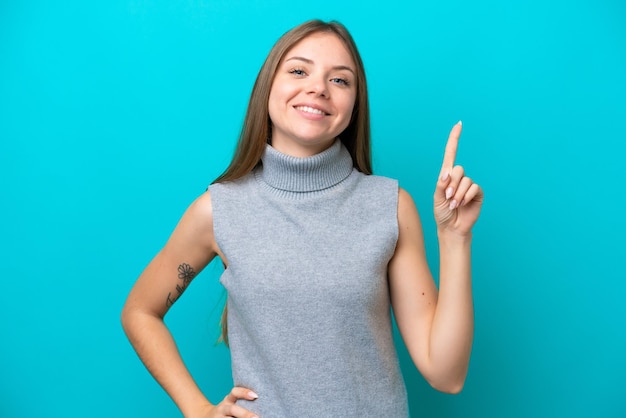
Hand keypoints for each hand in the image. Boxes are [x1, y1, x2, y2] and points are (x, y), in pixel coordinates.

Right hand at [190, 387, 259, 417]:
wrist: (205, 417)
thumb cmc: (226, 411)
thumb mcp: (231, 403)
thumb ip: (242, 402)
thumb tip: (260, 401)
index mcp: (228, 400)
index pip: (235, 393)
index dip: (244, 392)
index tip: (255, 396)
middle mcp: (223, 409)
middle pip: (232, 410)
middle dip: (245, 414)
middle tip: (256, 417)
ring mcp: (219, 417)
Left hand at [434, 121, 482, 235]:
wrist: (451, 227)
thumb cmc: (442, 212)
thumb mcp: (437, 197)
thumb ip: (441, 183)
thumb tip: (447, 172)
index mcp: (447, 176)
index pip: (451, 154)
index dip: (454, 139)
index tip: (459, 124)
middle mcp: (459, 178)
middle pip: (458, 169)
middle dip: (451, 184)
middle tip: (447, 197)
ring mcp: (469, 185)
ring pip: (465, 180)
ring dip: (457, 194)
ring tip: (453, 204)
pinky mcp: (477, 193)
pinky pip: (473, 187)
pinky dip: (465, 196)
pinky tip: (461, 205)